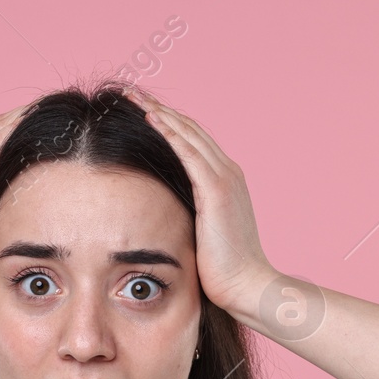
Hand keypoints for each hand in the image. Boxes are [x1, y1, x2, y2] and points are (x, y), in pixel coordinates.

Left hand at [128, 89, 278, 325]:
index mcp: (225, 182)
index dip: (169, 123)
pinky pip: (190, 153)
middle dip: (160, 109)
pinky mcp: (217, 190)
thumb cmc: (223, 271)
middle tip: (132, 92)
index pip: (193, 142)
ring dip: (160, 113)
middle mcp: (228, 173)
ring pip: (188, 134)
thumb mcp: (203, 235)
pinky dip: (171, 133)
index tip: (143, 110)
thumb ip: (189, 217)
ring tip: (134, 97)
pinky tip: (152, 119)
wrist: (247, 285)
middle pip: (190, 130)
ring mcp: (225, 179)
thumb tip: (163, 217)